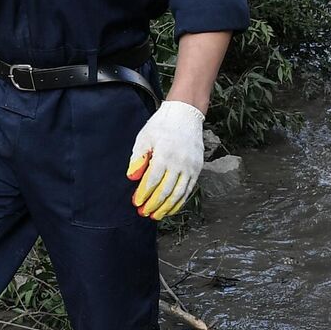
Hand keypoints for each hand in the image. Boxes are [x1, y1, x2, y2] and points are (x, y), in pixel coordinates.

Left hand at [125, 100, 205, 219]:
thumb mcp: (144, 137)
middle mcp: (179, 162)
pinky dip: (180, 201)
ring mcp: (190, 166)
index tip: (136, 203)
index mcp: (164, 154)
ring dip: (167, 207)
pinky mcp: (197, 168)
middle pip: (165, 190)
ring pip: (179, 193)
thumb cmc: (161, 125)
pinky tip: (171, 208)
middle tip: (144, 213)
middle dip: (154, 204)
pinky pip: (189, 189)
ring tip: (156, 216)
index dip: (143, 194)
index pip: (152, 180)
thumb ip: (138, 158)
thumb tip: (132, 178)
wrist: (185, 113)